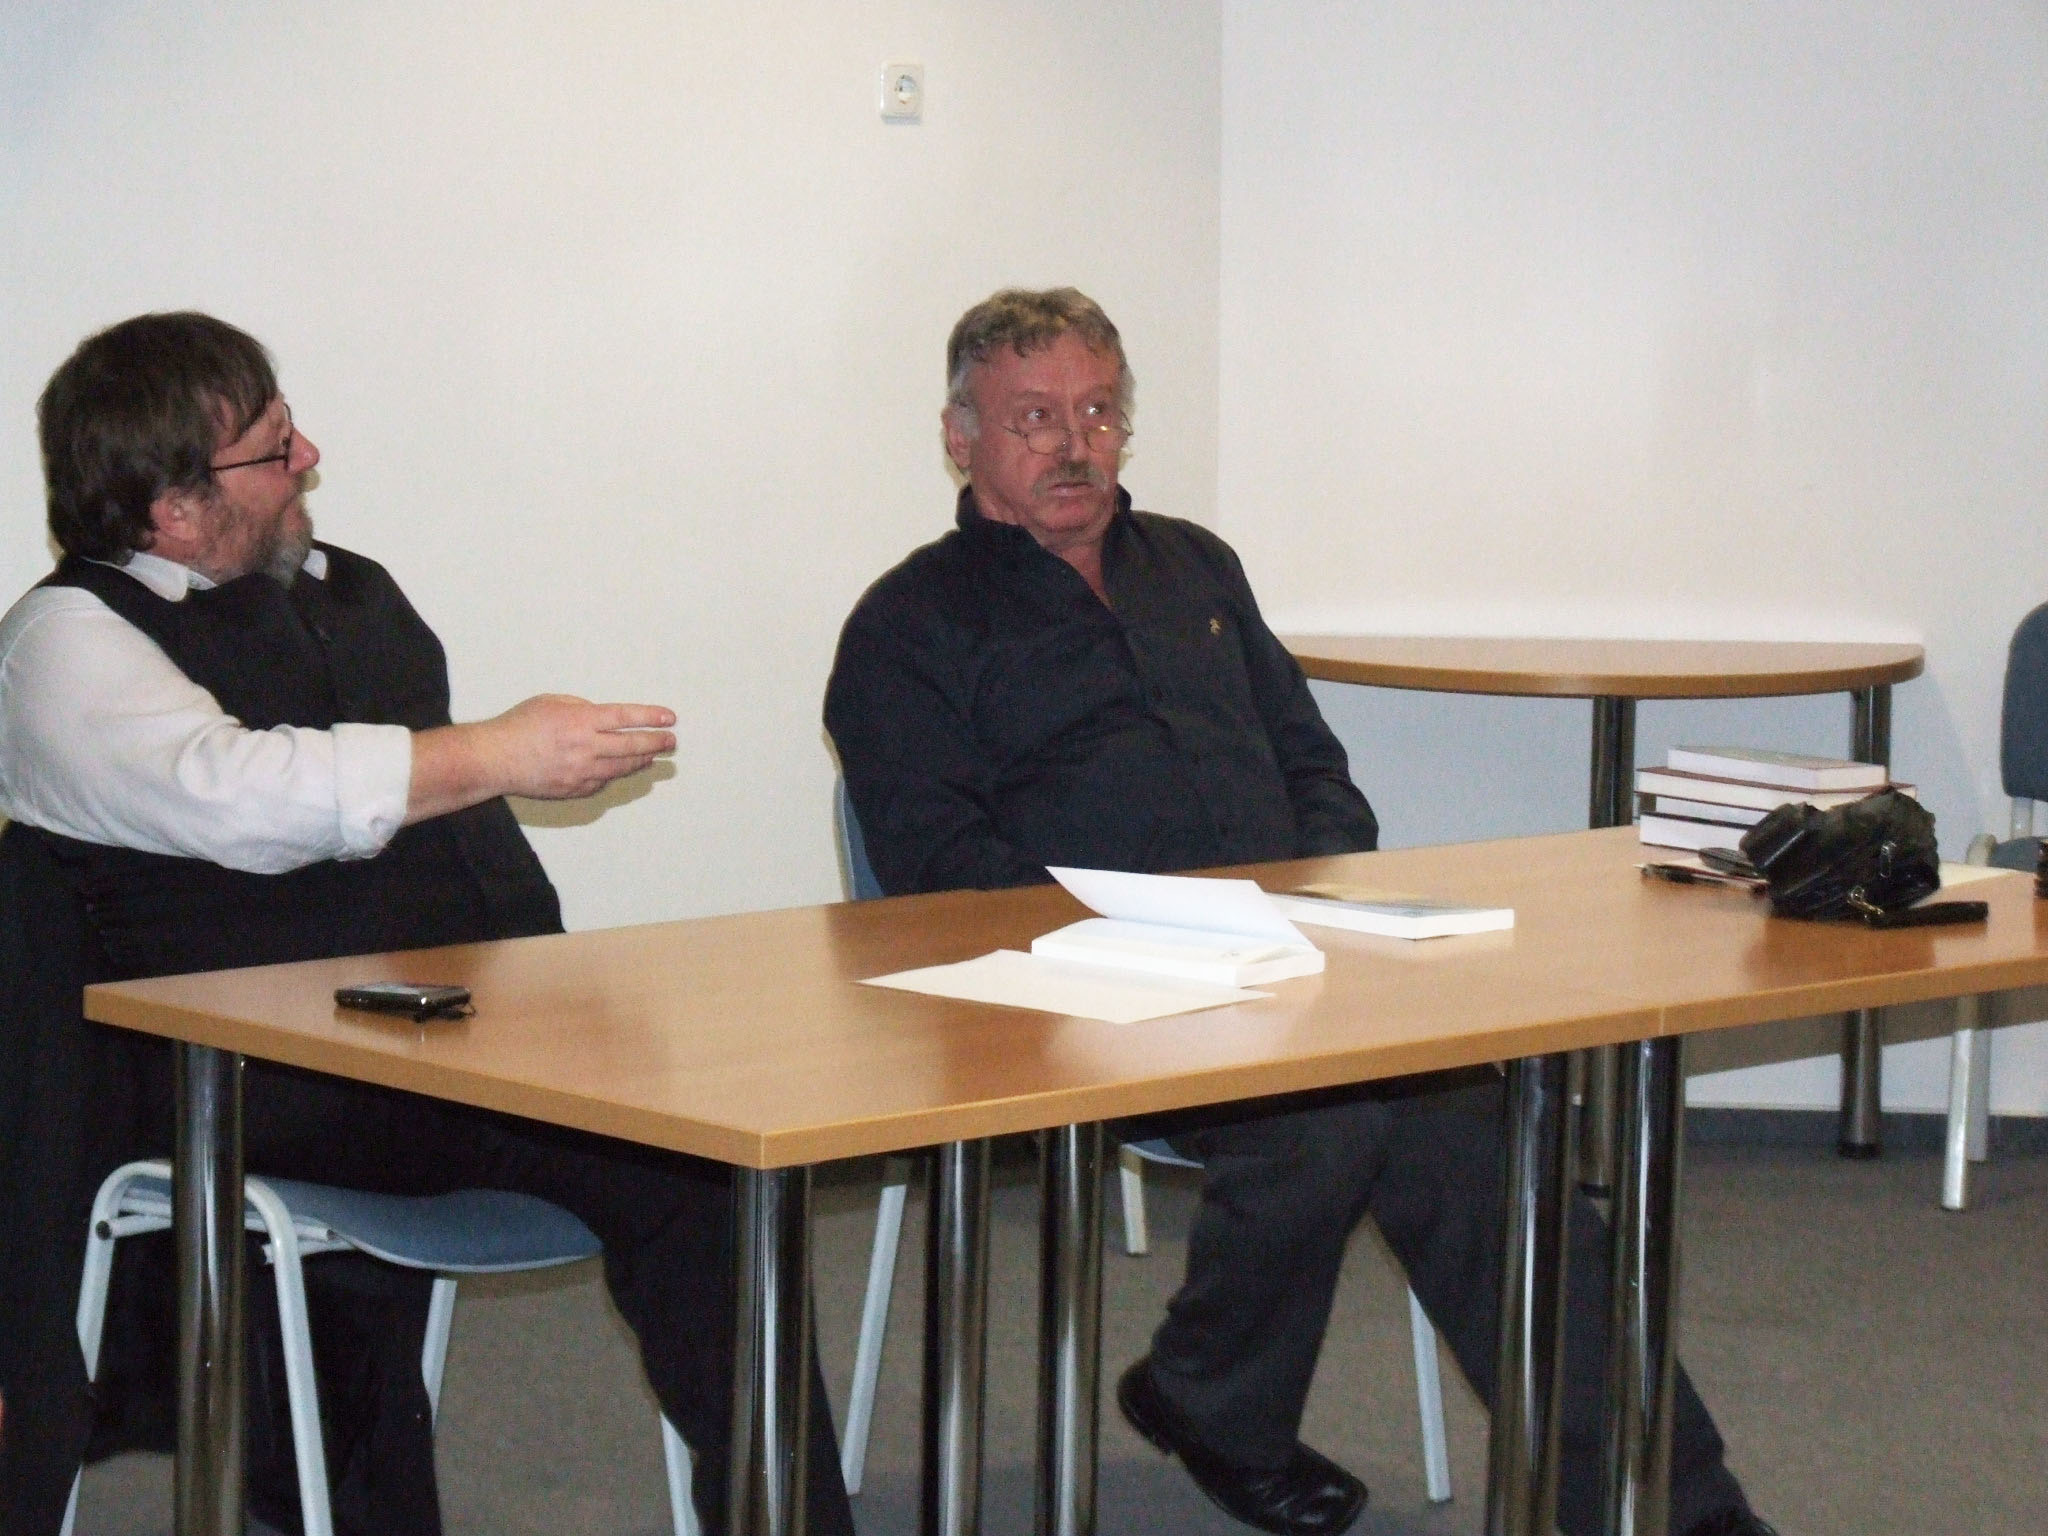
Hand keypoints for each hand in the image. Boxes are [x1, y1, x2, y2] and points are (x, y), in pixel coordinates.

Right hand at [477, 694, 676, 799]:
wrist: (494, 759)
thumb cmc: (518, 726)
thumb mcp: (552, 702)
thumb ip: (582, 708)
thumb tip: (604, 718)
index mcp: (580, 721)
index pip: (626, 717)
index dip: (651, 717)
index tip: (670, 718)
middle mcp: (585, 747)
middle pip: (632, 746)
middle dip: (656, 743)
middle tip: (671, 742)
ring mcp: (581, 772)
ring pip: (622, 768)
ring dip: (641, 761)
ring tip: (654, 756)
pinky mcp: (574, 789)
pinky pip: (603, 782)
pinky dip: (615, 774)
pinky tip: (622, 768)